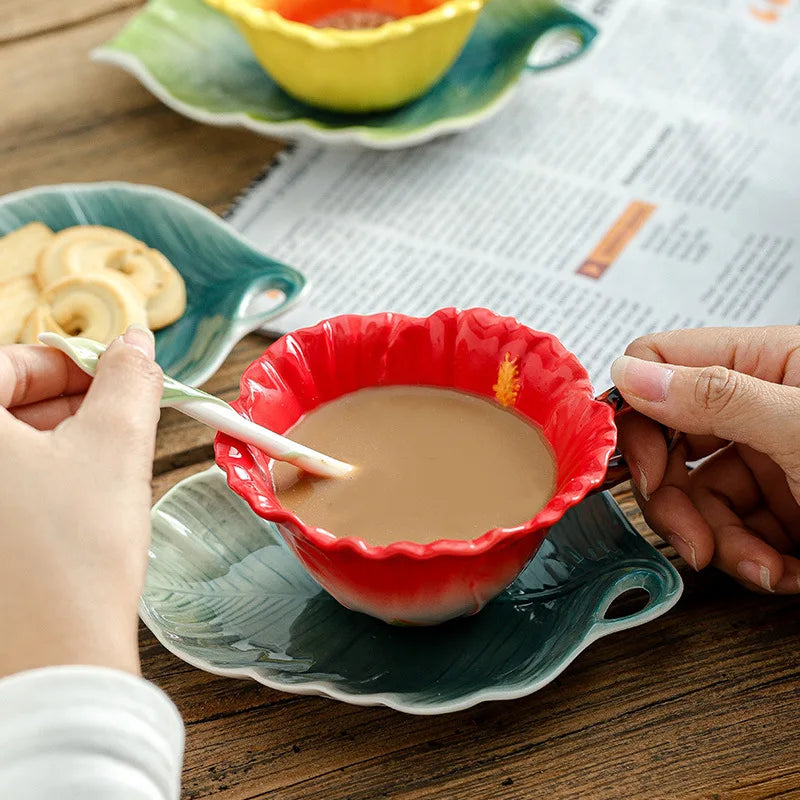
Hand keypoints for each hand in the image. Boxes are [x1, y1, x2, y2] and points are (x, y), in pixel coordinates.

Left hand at [0, 326, 162, 677]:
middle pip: (0, 404)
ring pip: (2, 450)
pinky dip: (32, 480)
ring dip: (52, 442)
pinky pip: (0, 490)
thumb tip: (137, 344)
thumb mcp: (115, 447)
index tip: (115, 379)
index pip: (7, 362)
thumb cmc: (76, 553)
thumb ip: (129, 381)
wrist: (53, 663)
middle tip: (117, 419)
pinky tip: (73, 499)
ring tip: (103, 463)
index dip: (71, 363)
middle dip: (64, 403)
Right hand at [611, 326, 799, 593]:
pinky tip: (784, 571)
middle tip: (690, 539)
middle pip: (669, 441)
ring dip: (720, 542)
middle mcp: (758, 405)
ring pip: (698, 495)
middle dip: (674, 500)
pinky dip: (752, 559)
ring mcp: (770, 456)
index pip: (662, 365)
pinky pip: (736, 528)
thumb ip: (717, 396)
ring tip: (760, 567)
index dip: (637, 417)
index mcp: (763, 362)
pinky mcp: (784, 502)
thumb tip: (628, 374)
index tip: (639, 470)